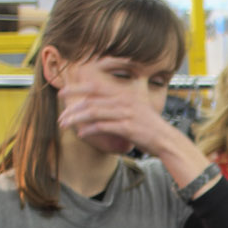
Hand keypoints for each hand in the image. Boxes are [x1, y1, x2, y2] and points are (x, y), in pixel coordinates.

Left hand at [56, 78, 188, 158]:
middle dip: (72, 109)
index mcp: (124, 94)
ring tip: (65, 125)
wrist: (166, 140)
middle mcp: (124, 101)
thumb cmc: (149, 127)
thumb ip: (118, 104)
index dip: (76, 88)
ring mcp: (127, 113)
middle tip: (61, 117)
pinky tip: (81, 134)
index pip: (95, 86)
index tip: (62, 92)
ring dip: (76, 119)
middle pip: (91, 101)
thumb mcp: (136, 109)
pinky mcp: (128, 127)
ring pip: (94, 113)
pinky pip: (103, 127)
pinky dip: (90, 130)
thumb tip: (98, 105)